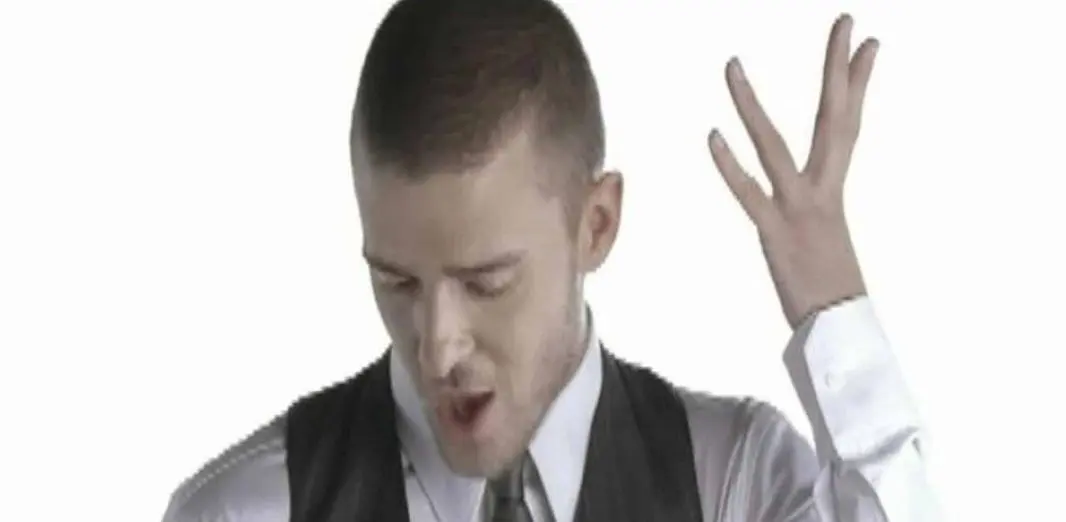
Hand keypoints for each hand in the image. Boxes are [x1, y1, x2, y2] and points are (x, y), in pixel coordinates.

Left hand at [708, 14, 877, 328]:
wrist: (842, 333)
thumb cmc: (831, 291)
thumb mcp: (826, 236)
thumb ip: (816, 208)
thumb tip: (814, 198)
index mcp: (834, 189)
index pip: (849, 123)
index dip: (856, 82)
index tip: (867, 44)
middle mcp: (822, 191)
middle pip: (834, 118)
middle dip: (836, 69)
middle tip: (844, 21)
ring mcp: (799, 210)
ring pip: (775, 146)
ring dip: (751, 105)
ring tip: (732, 65)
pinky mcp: (775, 234)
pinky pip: (750, 194)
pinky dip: (730, 166)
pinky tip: (711, 134)